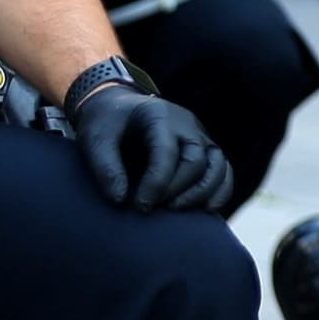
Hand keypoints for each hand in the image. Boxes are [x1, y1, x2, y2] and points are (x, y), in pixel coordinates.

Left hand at [71, 83, 235, 213]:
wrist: (118, 108)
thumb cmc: (106, 124)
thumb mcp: (95, 139)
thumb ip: (104, 168)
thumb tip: (120, 200)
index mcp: (158, 115)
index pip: (166, 151)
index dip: (156, 182)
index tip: (140, 206)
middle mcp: (186, 123)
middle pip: (196, 159)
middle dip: (177, 189)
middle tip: (152, 209)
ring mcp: (199, 136)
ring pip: (217, 165)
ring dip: (203, 192)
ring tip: (178, 211)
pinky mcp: (204, 150)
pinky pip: (223, 170)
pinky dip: (221, 190)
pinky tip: (207, 210)